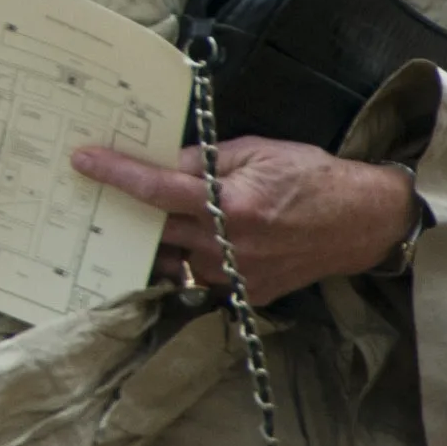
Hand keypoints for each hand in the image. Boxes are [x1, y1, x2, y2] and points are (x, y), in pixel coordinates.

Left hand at [72, 137, 417, 305]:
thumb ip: (203, 160)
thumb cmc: (311, 177)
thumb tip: (161, 163)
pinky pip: (200, 278)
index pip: (158, 189)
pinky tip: (183, 245)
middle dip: (127, 215)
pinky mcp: (248, 294)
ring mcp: (238, 275)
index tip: (83, 161)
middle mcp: (230, 245)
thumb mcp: (256, 151)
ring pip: (173, 261)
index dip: (117, 174)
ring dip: (156, 243)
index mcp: (231, 205)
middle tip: (98, 199)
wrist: (363, 221)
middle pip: (156, 232)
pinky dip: (187, 261)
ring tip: (138, 223)